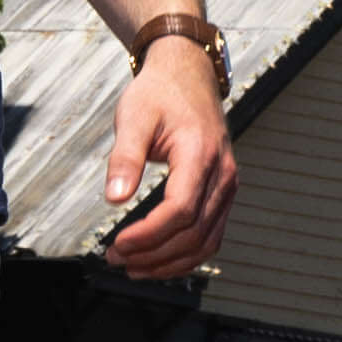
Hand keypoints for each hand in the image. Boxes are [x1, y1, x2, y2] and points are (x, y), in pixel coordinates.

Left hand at [94, 39, 238, 274]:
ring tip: (133, 267)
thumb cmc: (160, 93)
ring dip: (170, 262)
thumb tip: (115, 198)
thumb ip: (125, 158)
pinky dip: (185, 254)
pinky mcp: (223, 192)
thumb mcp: (134, 118)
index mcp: (200, 154)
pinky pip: (210, 234)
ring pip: (206, 241)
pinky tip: (157, 260)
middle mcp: (222, 174)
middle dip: (154, 254)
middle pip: (193, 232)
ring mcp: (227, 185)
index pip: (180, 210)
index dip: (149, 235)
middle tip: (116, 258)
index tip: (118, 244)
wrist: (188, 74)